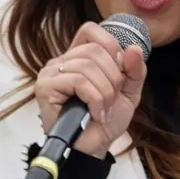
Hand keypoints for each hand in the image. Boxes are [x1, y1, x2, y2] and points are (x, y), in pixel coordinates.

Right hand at [34, 21, 146, 157]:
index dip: (110, 46)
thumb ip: (134, 71)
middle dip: (113, 77)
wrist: (93, 148)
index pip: (90, 30)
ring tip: (103, 109)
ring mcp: (50, 73)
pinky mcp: (45, 87)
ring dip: (105, 92)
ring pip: (87, 66)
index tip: (119, 71)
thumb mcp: (128, 93)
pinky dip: (95, 99)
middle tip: (111, 99)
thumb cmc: (105, 121)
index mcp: (78, 57)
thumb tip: (134, 49)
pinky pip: (79, 81)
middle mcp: (61, 61)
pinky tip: (95, 113)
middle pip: (94, 50)